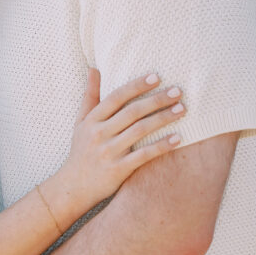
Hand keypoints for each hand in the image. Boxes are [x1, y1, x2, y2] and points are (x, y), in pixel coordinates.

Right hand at [46, 69, 184, 225]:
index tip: (157, 77)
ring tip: (182, 110)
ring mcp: (109, 151)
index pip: (117, 97)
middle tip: (178, 91)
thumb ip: (89, 95)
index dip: (137, 85)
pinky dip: (161, 146)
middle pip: (132, 111)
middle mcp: (99, 133)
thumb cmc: (81, 150)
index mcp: (92, 119)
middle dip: (157, 99)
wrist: (73, 186)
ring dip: (163, 118)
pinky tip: (177, 138)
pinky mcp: (118, 169)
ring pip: (140, 130)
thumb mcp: (80, 122)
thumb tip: (93, 68)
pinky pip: (144, 155)